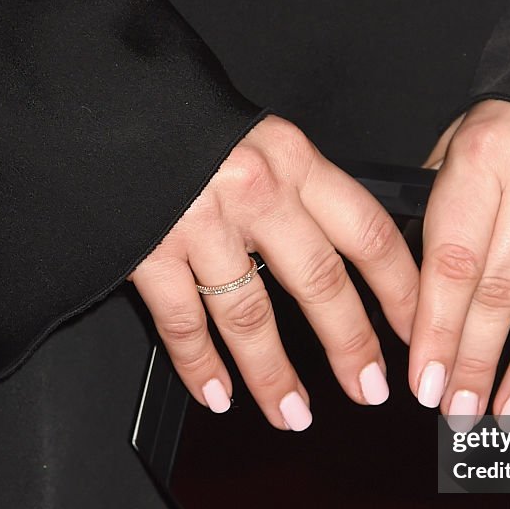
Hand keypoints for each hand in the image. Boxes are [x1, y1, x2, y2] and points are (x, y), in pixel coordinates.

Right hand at [130, 116, 418, 430]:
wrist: (91, 93)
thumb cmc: (178, 114)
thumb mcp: (255, 135)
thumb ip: (294, 184)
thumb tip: (337, 243)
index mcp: (291, 159)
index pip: (367, 232)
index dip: (399, 289)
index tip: (418, 327)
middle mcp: (254, 191)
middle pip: (320, 283)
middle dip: (350, 346)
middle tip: (369, 389)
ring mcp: (199, 222)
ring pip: (251, 317)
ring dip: (275, 376)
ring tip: (293, 415)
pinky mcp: (145, 247)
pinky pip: (183, 322)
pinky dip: (201, 367)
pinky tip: (218, 395)